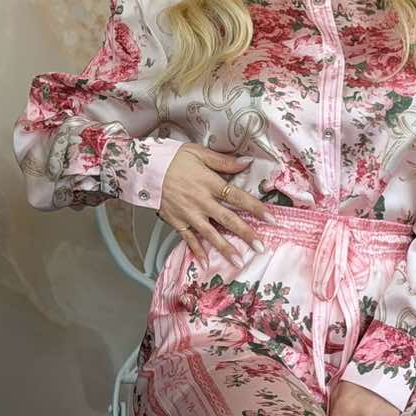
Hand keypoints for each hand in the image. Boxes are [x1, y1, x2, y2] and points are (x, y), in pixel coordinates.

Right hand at [160, 145, 269, 264]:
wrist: (144, 169)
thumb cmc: (173, 159)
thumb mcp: (199, 153)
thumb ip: (223, 161)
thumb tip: (247, 162)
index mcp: (209, 183)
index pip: (237, 197)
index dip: (255, 208)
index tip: (271, 219)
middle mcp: (201, 201)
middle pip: (227, 219)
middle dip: (245, 234)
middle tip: (261, 247)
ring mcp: (189, 214)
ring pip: (210, 234)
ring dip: (225, 249)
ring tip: (239, 262)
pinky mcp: (176, 221)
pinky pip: (188, 239)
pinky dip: (197, 251)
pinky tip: (206, 263)